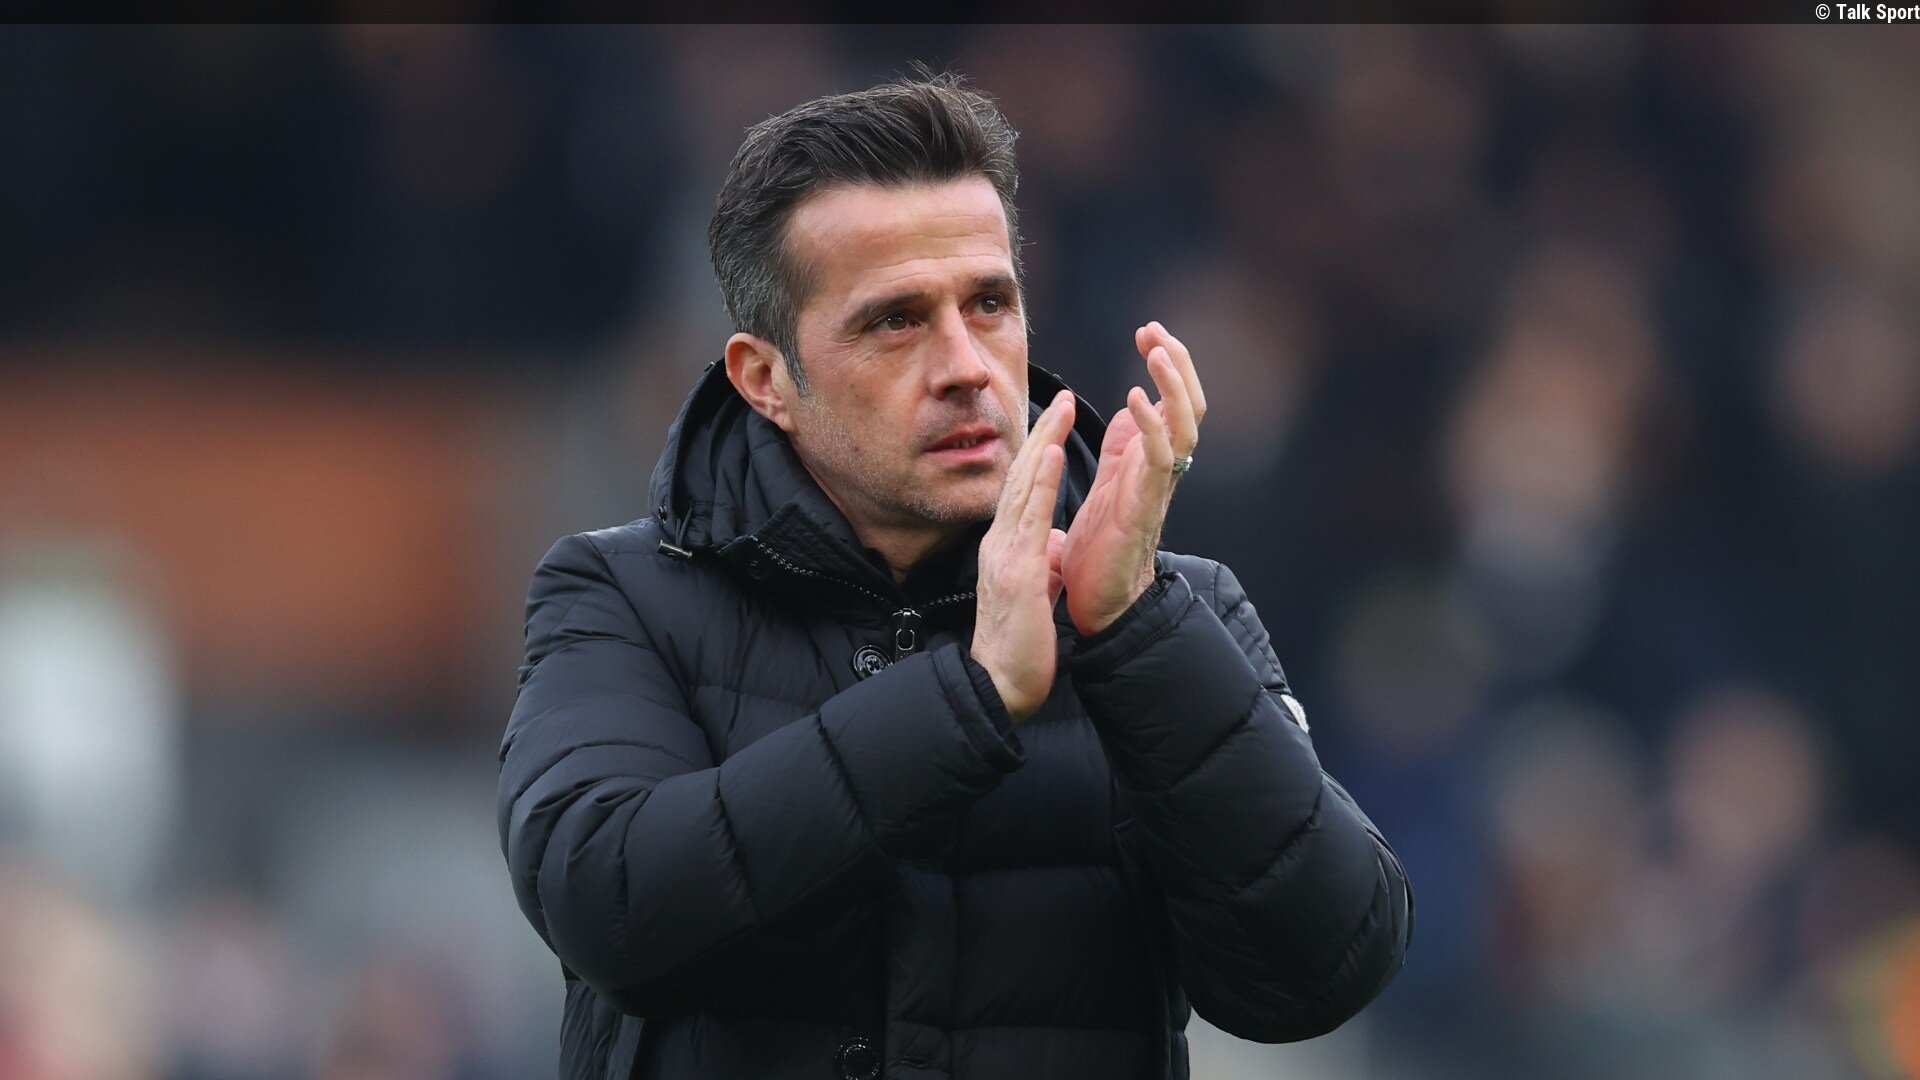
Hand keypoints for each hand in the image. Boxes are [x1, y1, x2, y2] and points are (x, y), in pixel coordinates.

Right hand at [972, 390, 1074, 723]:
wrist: (999, 687)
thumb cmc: (1016, 648)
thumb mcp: (1030, 594)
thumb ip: (1039, 565)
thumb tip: (1053, 547)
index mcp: (1006, 549)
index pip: (1022, 491)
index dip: (1038, 453)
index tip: (1055, 422)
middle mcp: (1000, 543)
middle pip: (1019, 477)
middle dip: (1040, 433)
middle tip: (1060, 395)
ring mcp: (1005, 554)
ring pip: (1022, 487)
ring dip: (1042, 443)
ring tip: (1059, 407)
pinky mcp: (1017, 572)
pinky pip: (1031, 518)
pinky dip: (1040, 482)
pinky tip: (1050, 453)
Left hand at [1062, 322, 1206, 635]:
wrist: (1097, 606)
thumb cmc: (1100, 551)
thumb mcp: (1109, 483)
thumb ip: (1123, 448)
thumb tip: (1132, 411)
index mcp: (1152, 462)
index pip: (1173, 401)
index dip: (1167, 365)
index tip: (1147, 332)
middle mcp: (1163, 471)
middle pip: (1191, 406)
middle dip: (1178, 364)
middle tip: (1155, 332)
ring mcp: (1158, 488)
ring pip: (1185, 426)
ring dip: (1173, 385)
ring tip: (1156, 352)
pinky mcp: (1145, 508)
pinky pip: (1159, 460)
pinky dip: (1152, 426)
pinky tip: (1133, 399)